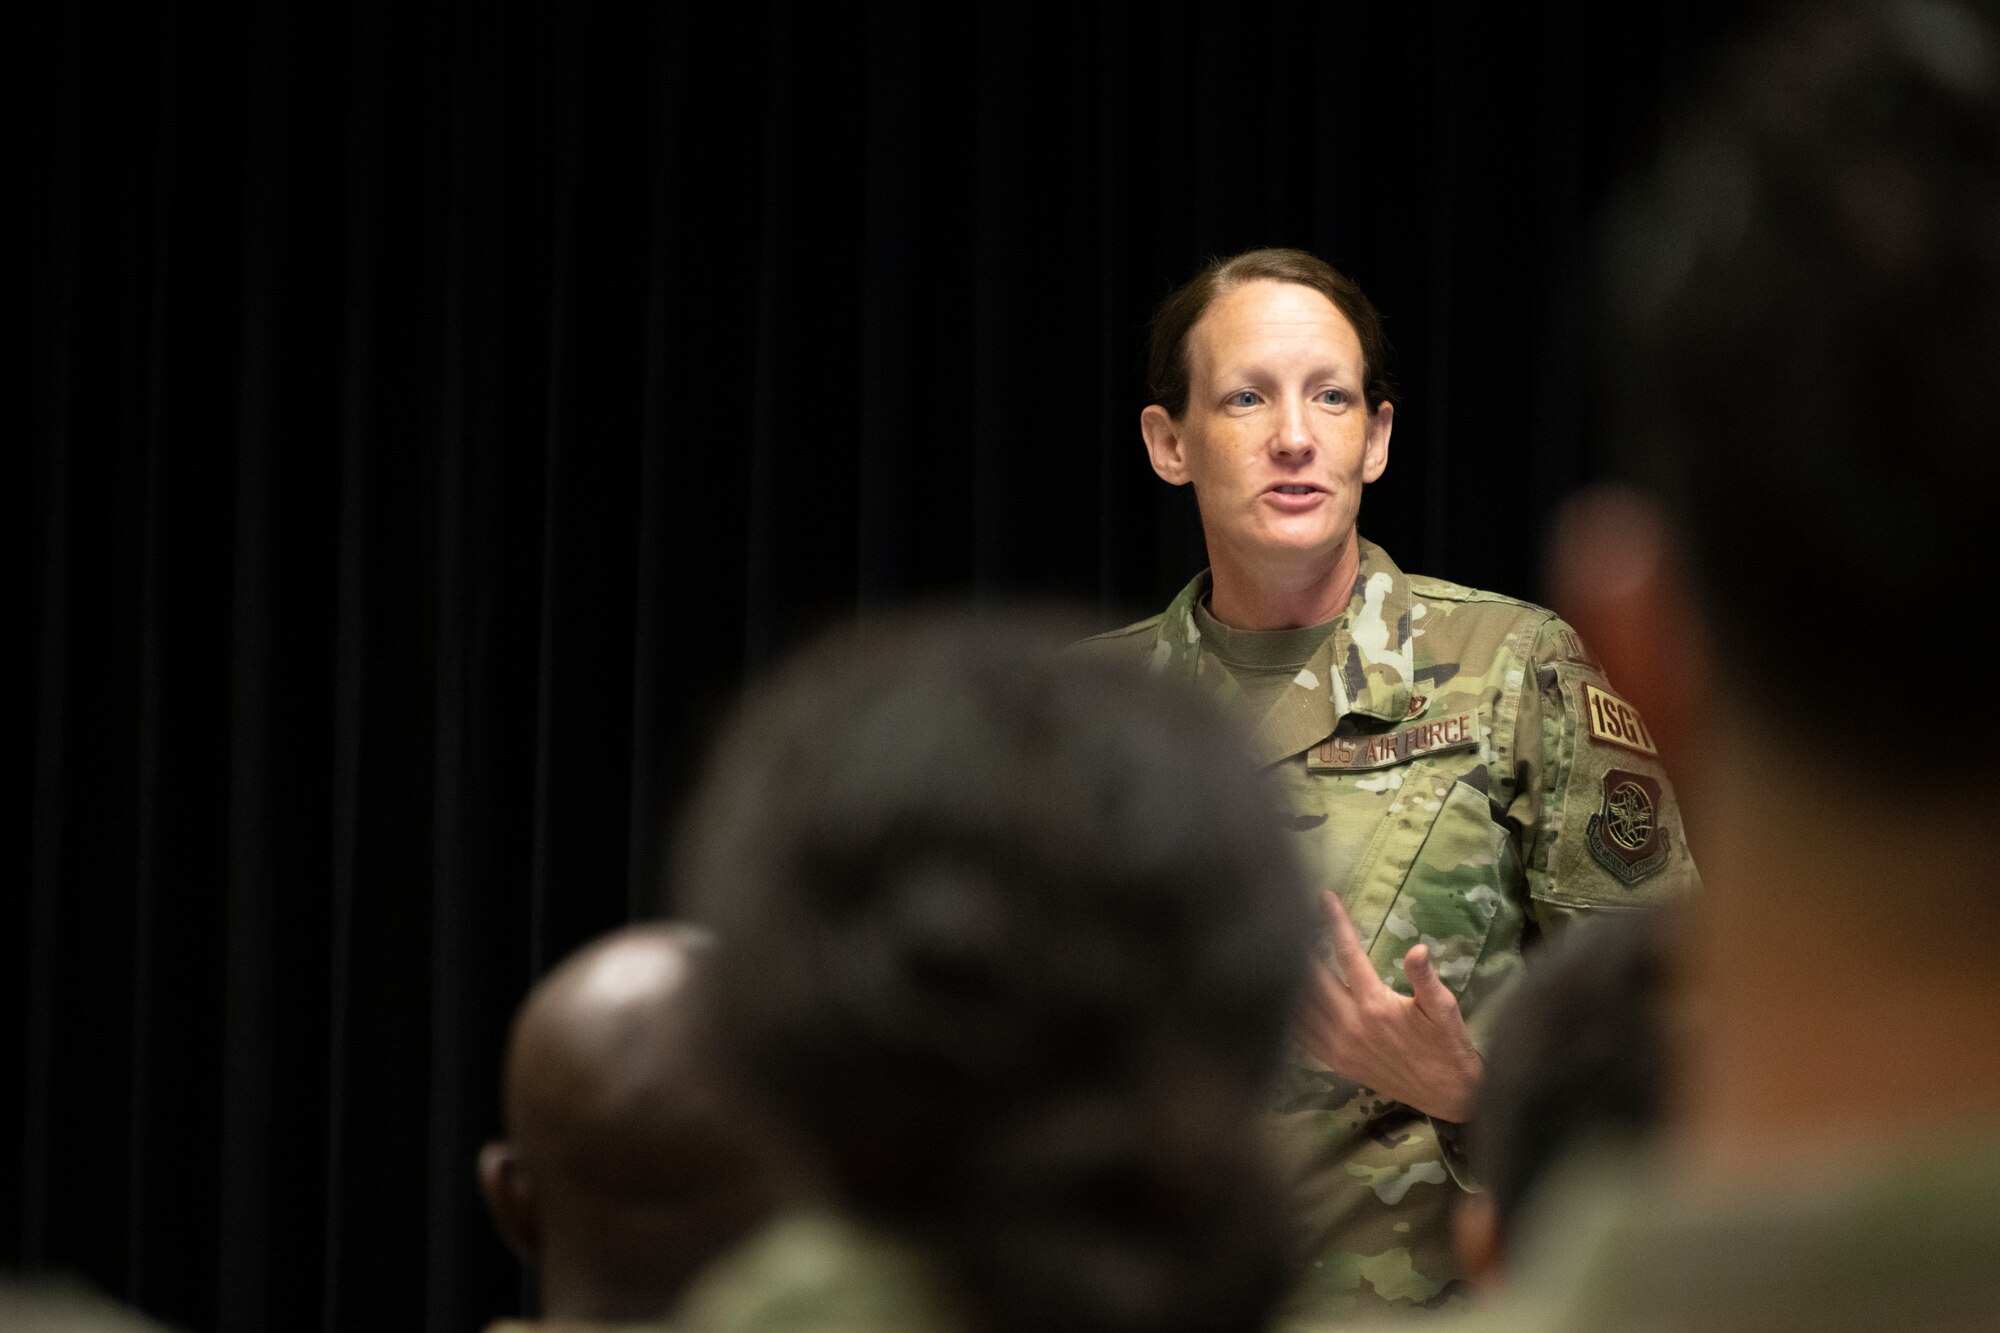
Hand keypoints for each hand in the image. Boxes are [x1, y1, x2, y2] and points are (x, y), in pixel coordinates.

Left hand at [1295, 891, 1483, 1122]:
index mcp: (1375, 1005)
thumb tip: (1418, 947)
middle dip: (1298, 947)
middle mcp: (1350, 1025)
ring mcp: (1338, 1046)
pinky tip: (1278, 997)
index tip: (1324, 897)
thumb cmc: (1447, 1045)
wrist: (1446, 1094)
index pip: (1348, 954)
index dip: (1335, 922)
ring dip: (1286, 979)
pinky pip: (1300, 1036)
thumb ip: (1425, 977)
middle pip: (1311, 979)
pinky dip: (1287, 1014)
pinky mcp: (1335, 1063)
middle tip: (1284, 919)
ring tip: (1274, 951)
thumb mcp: (1444, 1007)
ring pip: (1300, 1008)